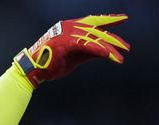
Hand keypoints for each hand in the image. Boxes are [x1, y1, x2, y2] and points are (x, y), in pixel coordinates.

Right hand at [14, 14, 129, 87]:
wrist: (32, 70)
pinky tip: (109, 56)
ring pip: (95, 39)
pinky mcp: (67, 43)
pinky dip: (99, 50)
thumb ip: (88, 51)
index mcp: (71, 27)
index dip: (109, 20)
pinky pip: (87, 45)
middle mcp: (71, 27)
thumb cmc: (49, 64)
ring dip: (110, 49)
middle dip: (113, 39)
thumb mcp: (73, 56)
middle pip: (97, 31)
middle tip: (126, 47)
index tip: (123, 19)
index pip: (93, 21)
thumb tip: (104, 52)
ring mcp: (68, 34)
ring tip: (121, 56)